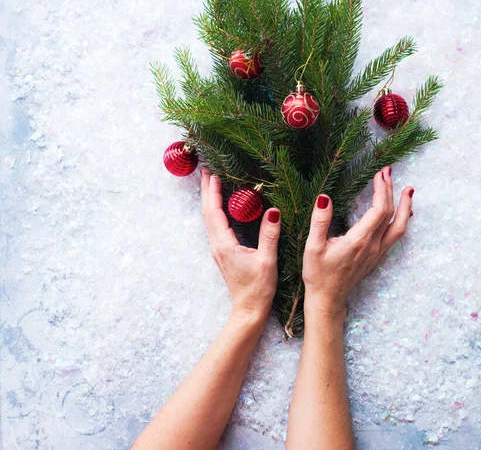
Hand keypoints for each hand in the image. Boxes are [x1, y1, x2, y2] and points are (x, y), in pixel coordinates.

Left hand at [200, 168, 280, 323]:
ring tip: (211, 182)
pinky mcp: (223, 252)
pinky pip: (215, 225)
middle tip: (207, 170)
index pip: (214, 212)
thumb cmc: (258, 288)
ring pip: (209, 218)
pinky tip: (222, 205)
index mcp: (224, 244)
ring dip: (209, 199)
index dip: (213, 192)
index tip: (213, 173)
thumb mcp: (267, 260)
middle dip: (207, 190)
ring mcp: (218, 249)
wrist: (248, 310)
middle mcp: (217, 245)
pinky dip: (215, 210)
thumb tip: (273, 210)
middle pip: (207, 212)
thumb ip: (269, 234)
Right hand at [302, 166, 412, 319]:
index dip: (382, 190)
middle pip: (390, 214)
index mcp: (359, 241)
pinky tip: (401, 213)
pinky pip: (395, 235)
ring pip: (399, 227)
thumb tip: (325, 197)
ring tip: (407, 190)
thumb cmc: (318, 273)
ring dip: (404, 207)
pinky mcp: (376, 257)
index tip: (380, 174)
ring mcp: (377, 252)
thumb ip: (320, 221)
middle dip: (390, 190)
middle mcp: (373, 246)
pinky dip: (401, 220)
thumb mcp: (313, 247)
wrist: (327, 299)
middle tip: (387, 171)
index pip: (379, 210)